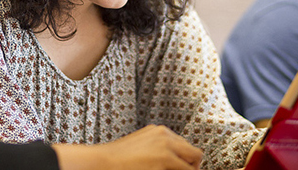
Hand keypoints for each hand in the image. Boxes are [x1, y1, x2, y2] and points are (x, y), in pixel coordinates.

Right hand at [53, 124, 201, 169]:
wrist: (103, 162)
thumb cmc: (117, 160)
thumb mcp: (141, 147)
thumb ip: (158, 149)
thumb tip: (175, 161)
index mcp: (158, 131)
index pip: (185, 146)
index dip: (186, 162)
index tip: (181, 169)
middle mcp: (164, 135)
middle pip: (194, 153)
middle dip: (191, 167)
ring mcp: (166, 146)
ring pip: (194, 163)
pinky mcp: (166, 159)